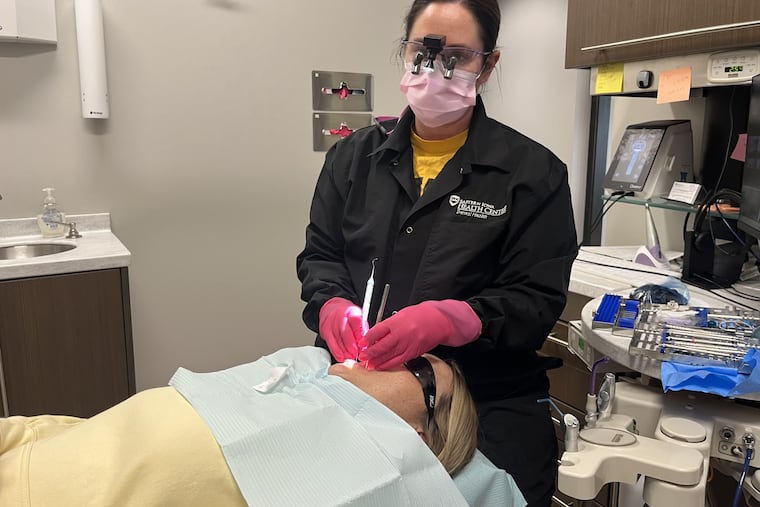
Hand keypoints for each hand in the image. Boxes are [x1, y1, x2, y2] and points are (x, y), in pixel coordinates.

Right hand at [318, 297, 365, 361]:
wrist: (332, 309)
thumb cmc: (348, 316)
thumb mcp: (358, 318)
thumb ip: (362, 331)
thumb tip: (365, 345)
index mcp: (352, 311)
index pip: (356, 323)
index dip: (359, 336)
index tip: (363, 346)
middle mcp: (340, 316)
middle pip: (345, 332)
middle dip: (351, 346)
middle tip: (356, 354)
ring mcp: (331, 323)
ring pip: (338, 339)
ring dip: (344, 351)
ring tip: (350, 357)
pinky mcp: (325, 330)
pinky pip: (331, 342)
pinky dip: (336, 352)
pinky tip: (341, 357)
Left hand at [359, 300, 480, 369]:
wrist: (440, 321)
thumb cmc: (422, 315)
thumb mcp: (402, 314)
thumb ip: (389, 324)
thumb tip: (376, 334)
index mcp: (397, 321)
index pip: (377, 331)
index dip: (367, 339)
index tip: (362, 343)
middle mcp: (401, 333)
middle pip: (381, 346)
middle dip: (370, 353)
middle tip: (362, 356)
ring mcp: (408, 344)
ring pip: (389, 356)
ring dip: (377, 361)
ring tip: (368, 364)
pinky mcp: (413, 352)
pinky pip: (398, 361)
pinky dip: (388, 365)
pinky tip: (381, 366)